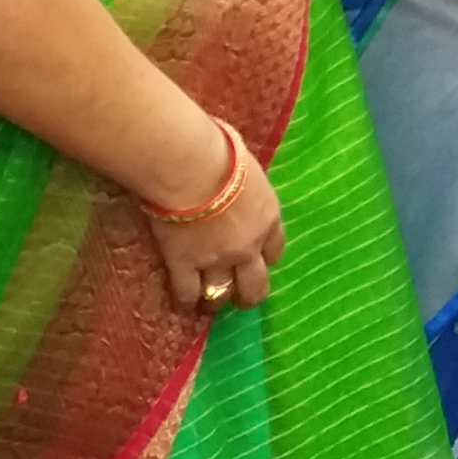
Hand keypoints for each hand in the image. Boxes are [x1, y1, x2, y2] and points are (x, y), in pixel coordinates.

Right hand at [141, 123, 283, 317]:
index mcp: (268, 217)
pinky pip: (187, 292)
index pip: (276, 250)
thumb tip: (233, 158)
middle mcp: (248, 245)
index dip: (265, 257)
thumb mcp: (244, 162)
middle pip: (256, 284)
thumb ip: (242, 175)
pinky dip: (185, 300)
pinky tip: (181, 302)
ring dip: (216, 302)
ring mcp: (217, 259)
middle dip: (249, 293)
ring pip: (222, 295)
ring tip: (207, 306)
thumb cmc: (219, 152)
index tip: (257, 259)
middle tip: (239, 296)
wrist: (190, 167)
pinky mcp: (185, 264)